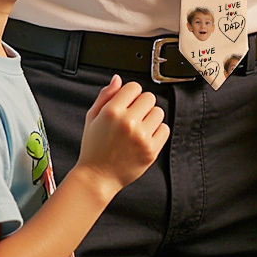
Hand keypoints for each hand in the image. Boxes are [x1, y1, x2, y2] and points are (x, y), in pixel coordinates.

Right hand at [76, 76, 168, 196]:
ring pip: (158, 112)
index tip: (127, 103)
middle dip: (141, 105)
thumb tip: (117, 79)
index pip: (134, 87)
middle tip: (133, 116)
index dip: (130, 94)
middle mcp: (128, 123)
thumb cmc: (94, 149)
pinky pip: (165, 129)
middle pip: (149, 97)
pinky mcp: (151, 150)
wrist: (97, 177)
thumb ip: (105, 95)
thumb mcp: (92, 118)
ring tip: (138, 128)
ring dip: (150, 117)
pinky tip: (145, 137)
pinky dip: (157, 132)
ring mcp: (141, 137)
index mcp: (112, 112)